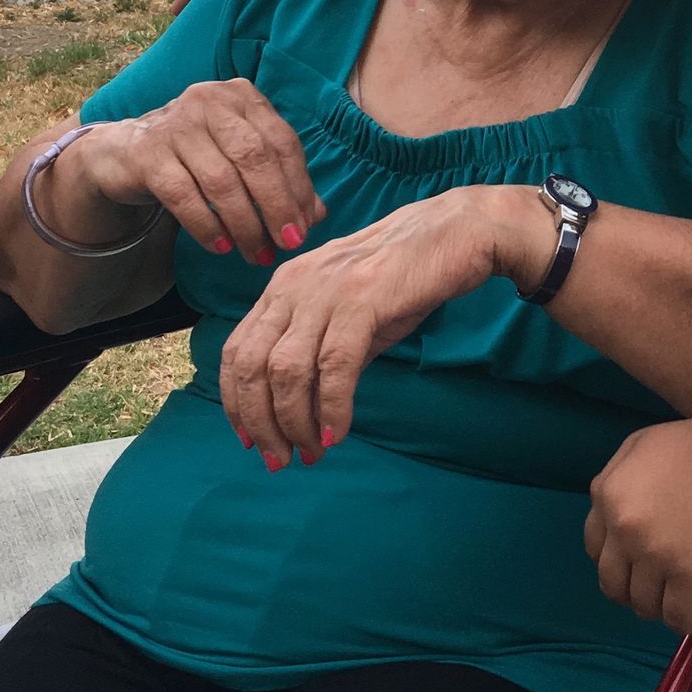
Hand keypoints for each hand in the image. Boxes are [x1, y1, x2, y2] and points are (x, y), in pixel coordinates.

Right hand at [63, 81, 324, 266]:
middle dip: (277, 206)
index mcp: (242, 97)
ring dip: (245, 225)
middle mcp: (210, 102)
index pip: (282, 143)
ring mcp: (176, 124)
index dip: (299, 187)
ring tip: (257, 254)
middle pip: (255, 158)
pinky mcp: (147, 152)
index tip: (306, 227)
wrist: (127, 152)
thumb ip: (280, 180)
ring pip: (221, 180)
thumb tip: (316, 216)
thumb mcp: (241, 160)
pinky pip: (184, 195)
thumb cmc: (199, 156)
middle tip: (289, 243)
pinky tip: (222, 247)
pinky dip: (207, 225)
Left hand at [219, 186, 553, 468]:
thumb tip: (308, 409)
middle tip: (280, 460)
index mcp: (283, 287)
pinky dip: (332, 407)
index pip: (236, 351)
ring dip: (295, 423)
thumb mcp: (351, 313)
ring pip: (287, 371)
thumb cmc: (404, 275)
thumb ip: (323, 352)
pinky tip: (338, 433)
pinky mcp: (362, 300)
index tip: (251, 440)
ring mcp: (326, 292)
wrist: (455, 232)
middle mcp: (293, 287)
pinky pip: (335, 366)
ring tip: (311, 452)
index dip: (236, 402)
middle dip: (261, 423)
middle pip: (253, 366)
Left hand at [585, 412, 691, 632]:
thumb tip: (611, 518)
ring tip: (683, 598)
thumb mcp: (638, 446)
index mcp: (607, 497)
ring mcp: (655, 554)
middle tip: (659, 587)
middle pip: (614, 584)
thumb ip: (614, 479)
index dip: (618, 561)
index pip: (595, 550)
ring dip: (662, 607)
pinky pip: (678, 617)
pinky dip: (688, 622)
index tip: (638, 565)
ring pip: (645, 605)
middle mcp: (623, 530)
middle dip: (634, 591)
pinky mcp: (689, 573)